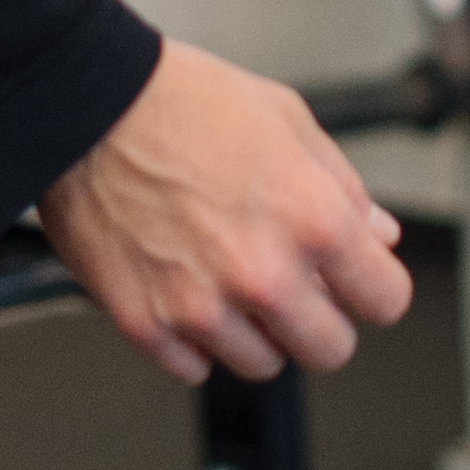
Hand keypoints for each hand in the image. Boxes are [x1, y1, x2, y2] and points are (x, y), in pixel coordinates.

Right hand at [33, 40, 414, 383]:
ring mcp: (201, 308)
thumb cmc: (180, 101)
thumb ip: (343, 187)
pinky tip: (186, 288)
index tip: (356, 280)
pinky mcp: (145, 325)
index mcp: (312, 219)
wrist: (84, 105)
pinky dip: (196, 340)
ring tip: (228, 276)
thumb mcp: (286, 118)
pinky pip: (195, 368)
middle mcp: (262, 274)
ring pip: (263, 365)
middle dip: (320, 318)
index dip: (373, 286)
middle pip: (330, 349)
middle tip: (292, 282)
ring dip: (257, 331)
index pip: (385, 300)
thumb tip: (376, 235)